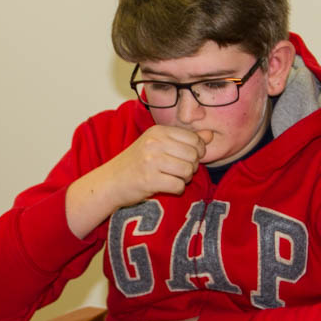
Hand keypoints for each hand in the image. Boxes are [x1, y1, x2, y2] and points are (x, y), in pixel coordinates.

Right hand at [66, 125, 212, 237]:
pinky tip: (165, 186)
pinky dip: (176, 189)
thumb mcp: (158, 145)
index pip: (194, 138)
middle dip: (191, 167)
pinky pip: (178, 186)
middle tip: (178, 171)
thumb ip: (185, 139)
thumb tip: (210, 135)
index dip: (197, 151)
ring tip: (171, 178)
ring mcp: (151, 161)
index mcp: (158, 131)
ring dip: (184, 179)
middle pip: (193, 155)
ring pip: (188, 171)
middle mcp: (155, 143)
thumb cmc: (136, 163)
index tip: (186, 158)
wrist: (110, 182)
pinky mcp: (149, 180)